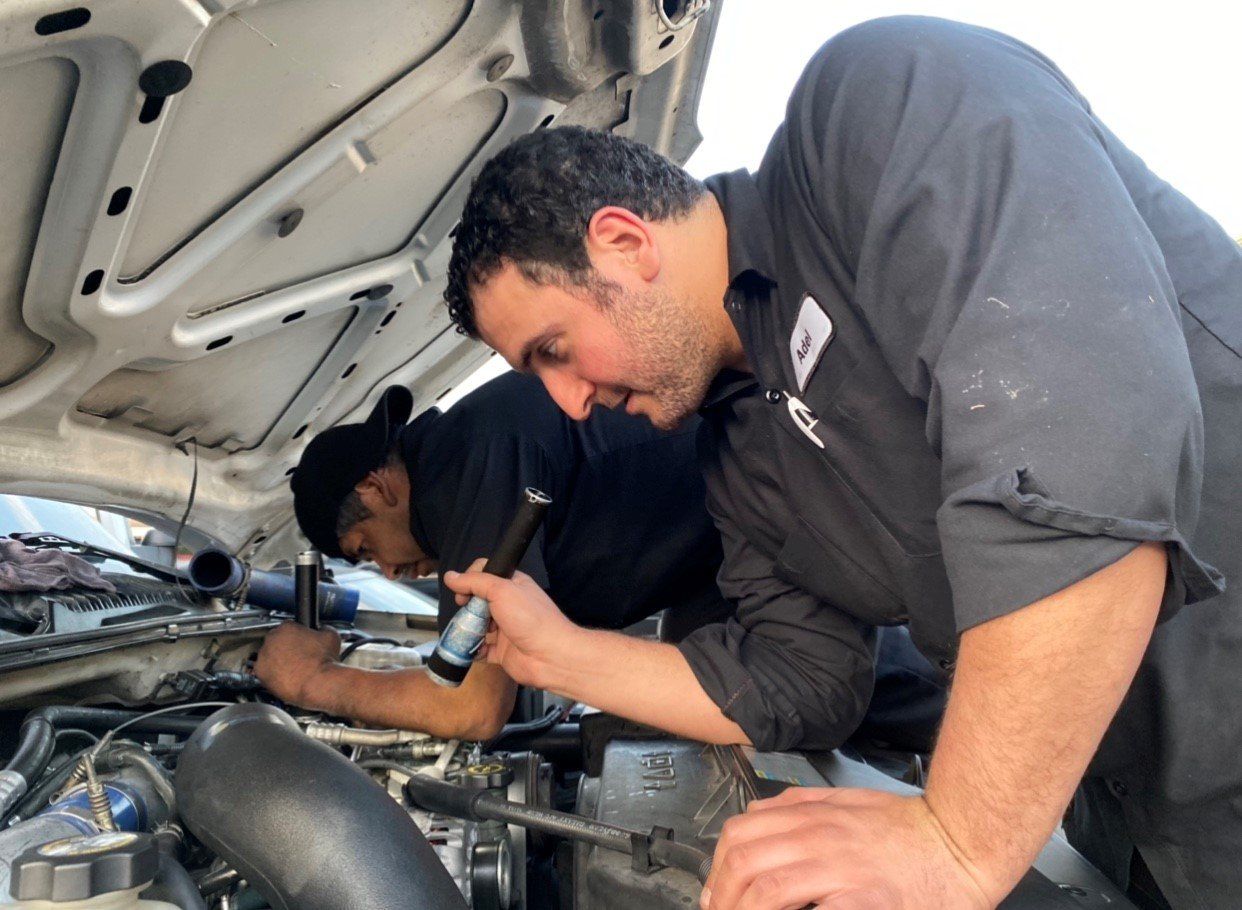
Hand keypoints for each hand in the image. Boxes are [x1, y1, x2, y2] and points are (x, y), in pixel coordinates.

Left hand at [253, 622, 340, 705]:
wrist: (318, 684)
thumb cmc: (323, 662)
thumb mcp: (330, 636)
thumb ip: (322, 629)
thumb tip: (322, 630)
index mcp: (287, 627)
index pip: (288, 626)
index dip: (296, 635)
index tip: (301, 641)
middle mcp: (272, 640)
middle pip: (276, 641)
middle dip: (285, 647)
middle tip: (298, 656)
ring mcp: (264, 657)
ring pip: (269, 656)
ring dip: (277, 661)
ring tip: (293, 669)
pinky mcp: (260, 673)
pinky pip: (264, 672)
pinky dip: (272, 674)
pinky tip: (285, 677)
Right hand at [442, 565, 582, 689]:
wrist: (550, 656)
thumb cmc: (530, 618)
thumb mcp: (502, 589)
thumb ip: (475, 582)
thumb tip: (450, 576)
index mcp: (513, 585)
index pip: (486, 574)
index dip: (470, 579)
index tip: (463, 590)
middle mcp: (509, 605)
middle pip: (479, 600)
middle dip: (467, 606)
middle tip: (464, 610)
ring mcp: (506, 629)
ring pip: (478, 625)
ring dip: (468, 628)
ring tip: (466, 631)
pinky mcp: (503, 651)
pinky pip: (482, 649)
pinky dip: (474, 650)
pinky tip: (471, 649)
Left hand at [702, 788, 994, 909]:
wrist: (959, 842)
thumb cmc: (908, 828)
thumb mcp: (846, 802)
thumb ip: (802, 806)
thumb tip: (763, 816)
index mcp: (811, 815)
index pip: (741, 833)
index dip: (718, 866)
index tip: (714, 892)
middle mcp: (817, 837)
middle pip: (744, 860)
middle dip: (722, 894)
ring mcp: (838, 868)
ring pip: (766, 888)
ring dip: (743, 909)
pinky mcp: (861, 898)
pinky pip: (807, 909)